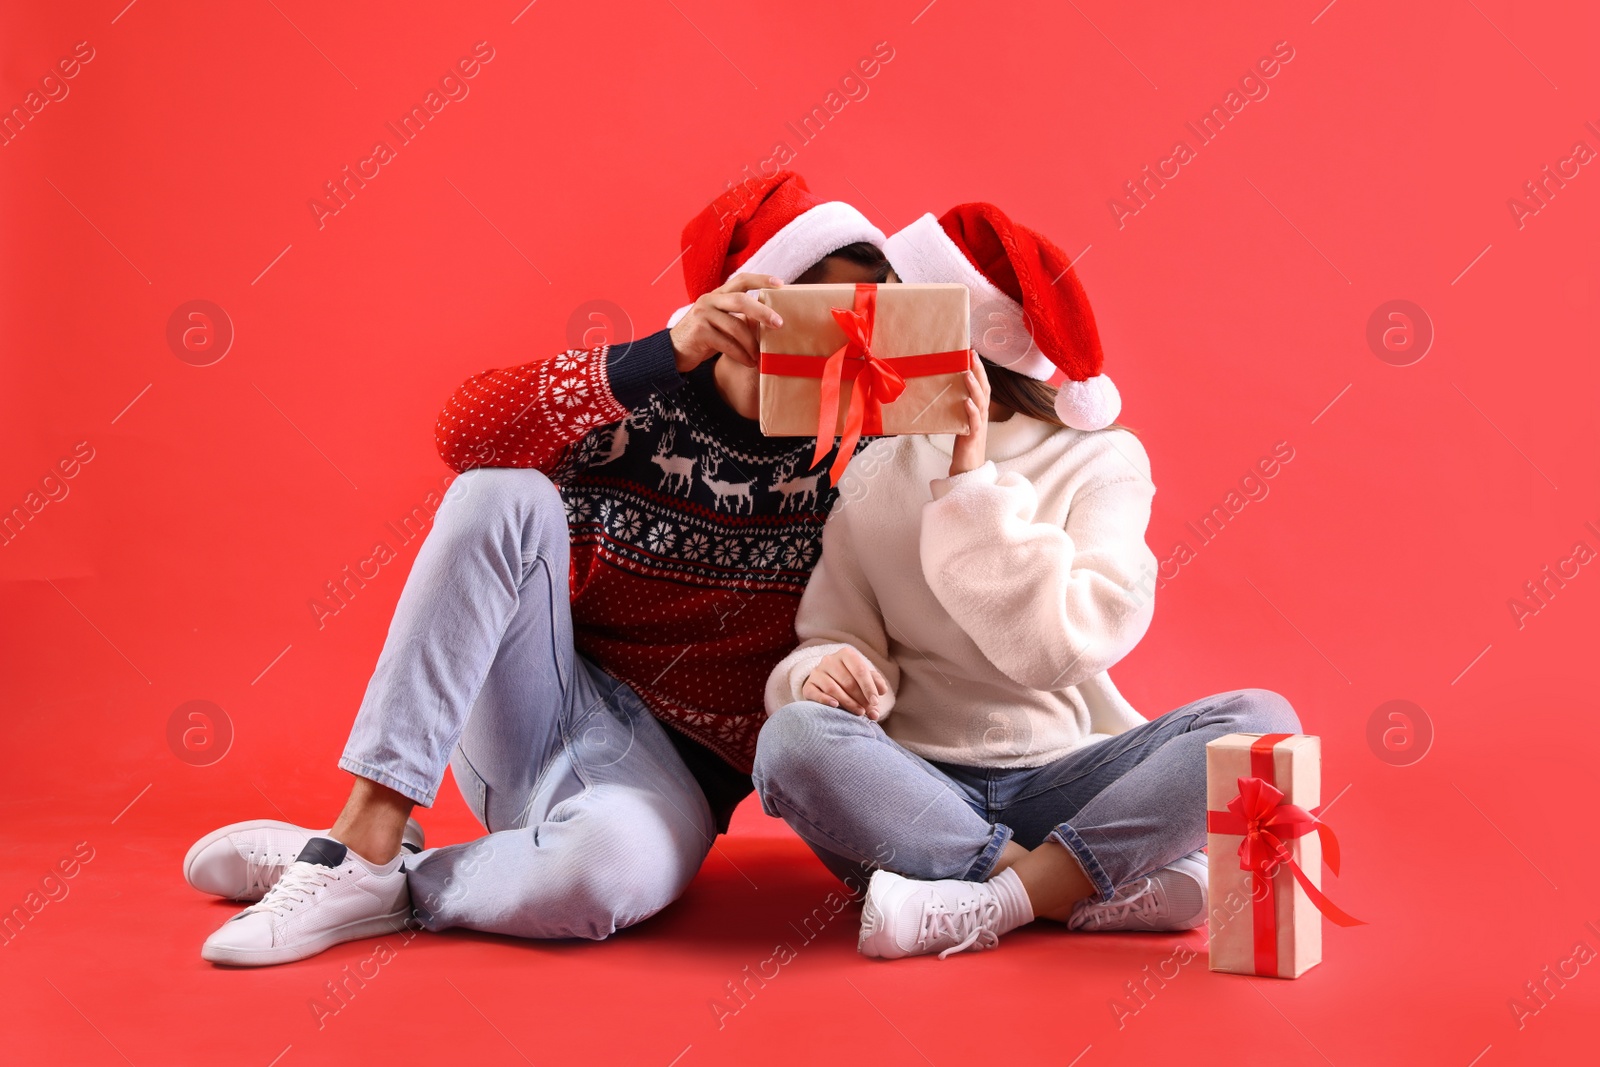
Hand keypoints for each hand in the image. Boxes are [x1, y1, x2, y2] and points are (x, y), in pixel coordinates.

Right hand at [669, 272, 785, 372]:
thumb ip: (738, 317)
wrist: (674, 352)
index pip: (741, 280)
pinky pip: (727, 343)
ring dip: (752, 344)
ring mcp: (703, 315)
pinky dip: (741, 355)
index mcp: (717, 294)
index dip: (761, 280)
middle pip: (741, 300)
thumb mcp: (720, 322)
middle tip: (779, 324)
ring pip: (736, 326)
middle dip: (763, 312)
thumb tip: (769, 321)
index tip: (781, 283)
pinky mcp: (699, 332)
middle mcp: (709, 300)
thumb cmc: (704, 338)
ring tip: (760, 356)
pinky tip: (749, 362)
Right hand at [801, 646, 888, 718]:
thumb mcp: (865, 679)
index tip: (875, 702)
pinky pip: (816, 694)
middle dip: (860, 698)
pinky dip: (826, 700)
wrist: (828, 683)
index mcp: (846, 654)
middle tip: (868, 711)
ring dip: (848, 703)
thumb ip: (876, 684)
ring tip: (858, 713)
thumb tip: (882, 691)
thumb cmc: (852, 680)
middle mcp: (829, 660)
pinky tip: (836, 707)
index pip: (860, 670)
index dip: (869, 687)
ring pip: (833, 688)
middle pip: (847, 681)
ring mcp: (816, 672)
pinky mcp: (808, 686)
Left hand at [948, 350, 989, 476]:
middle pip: (984, 389)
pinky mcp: (973, 438)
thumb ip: (954, 407)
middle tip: (972, 355)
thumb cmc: (962, 445)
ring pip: (980, 403)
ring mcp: (979, 426)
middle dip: (979, 371)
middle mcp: (981, 415)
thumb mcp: (958, 421)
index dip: (979, 369)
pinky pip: (974, 422)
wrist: (967, 470)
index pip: (982, 386)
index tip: (971, 353)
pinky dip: (971, 411)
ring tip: (967, 373)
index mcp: (978, 410)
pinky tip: (966, 401)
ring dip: (974, 387)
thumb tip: (939, 390)